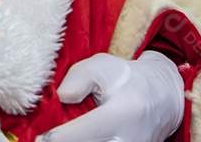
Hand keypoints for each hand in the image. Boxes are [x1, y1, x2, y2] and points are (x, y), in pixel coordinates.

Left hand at [41, 51, 183, 141]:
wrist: (162, 99)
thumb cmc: (126, 79)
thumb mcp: (102, 66)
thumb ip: (78, 78)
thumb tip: (61, 98)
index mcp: (122, 114)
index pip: (83, 133)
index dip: (56, 138)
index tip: (39, 138)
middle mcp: (128, 141)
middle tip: (44, 138)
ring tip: (60, 135)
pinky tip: (75, 137)